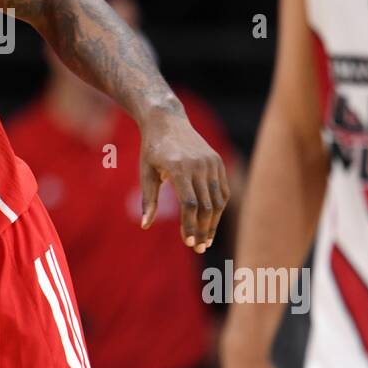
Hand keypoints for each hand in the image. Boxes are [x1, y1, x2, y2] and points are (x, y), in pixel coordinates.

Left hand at [138, 109, 228, 249]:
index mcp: (179, 168)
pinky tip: (212, 221)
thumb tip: (144, 225)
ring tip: (206, 240)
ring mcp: (211, 162)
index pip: (190, 204)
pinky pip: (222, 189)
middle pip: (206, 205)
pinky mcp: (217, 161)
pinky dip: (219, 207)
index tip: (188, 242)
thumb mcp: (145, 172)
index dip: (190, 225)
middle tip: (198, 247)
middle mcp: (198, 165)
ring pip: (218, 200)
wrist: (167, 120)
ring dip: (213, 222)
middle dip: (203, 229)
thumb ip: (148, 199)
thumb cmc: (152, 149)